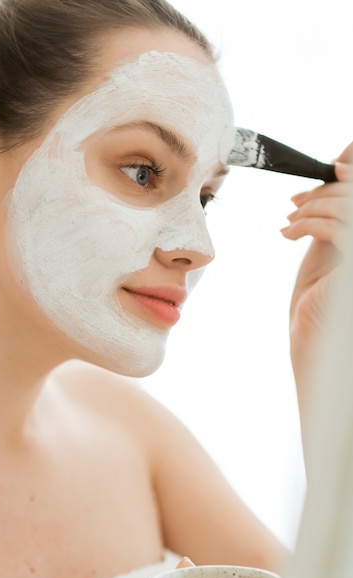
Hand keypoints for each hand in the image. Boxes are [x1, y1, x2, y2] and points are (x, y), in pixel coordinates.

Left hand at [281, 142, 352, 414]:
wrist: (316, 354)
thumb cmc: (320, 308)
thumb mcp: (329, 252)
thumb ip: (337, 215)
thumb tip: (339, 170)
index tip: (330, 167)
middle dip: (326, 189)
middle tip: (295, 203)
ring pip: (347, 205)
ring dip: (310, 207)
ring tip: (288, 224)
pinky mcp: (352, 265)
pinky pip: (337, 226)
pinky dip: (307, 222)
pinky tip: (288, 233)